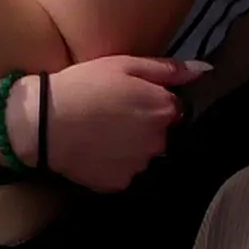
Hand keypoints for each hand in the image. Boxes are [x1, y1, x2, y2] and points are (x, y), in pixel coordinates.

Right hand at [30, 55, 201, 189]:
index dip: (152, 102)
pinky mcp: (119, 183)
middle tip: (112, 115)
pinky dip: (112, 163)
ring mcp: (139, 165)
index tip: (130, 98)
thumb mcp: (125, 64)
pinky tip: (94, 150)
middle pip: (160, 134)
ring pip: (142, 155)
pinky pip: (123, 172)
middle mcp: (158, 142)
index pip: (173, 108)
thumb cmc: (84, 85)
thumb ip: (167, 70)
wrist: (45, 122)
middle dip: (143, 126)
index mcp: (163, 110)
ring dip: (129, 146)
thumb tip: (204, 70)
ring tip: (100, 133)